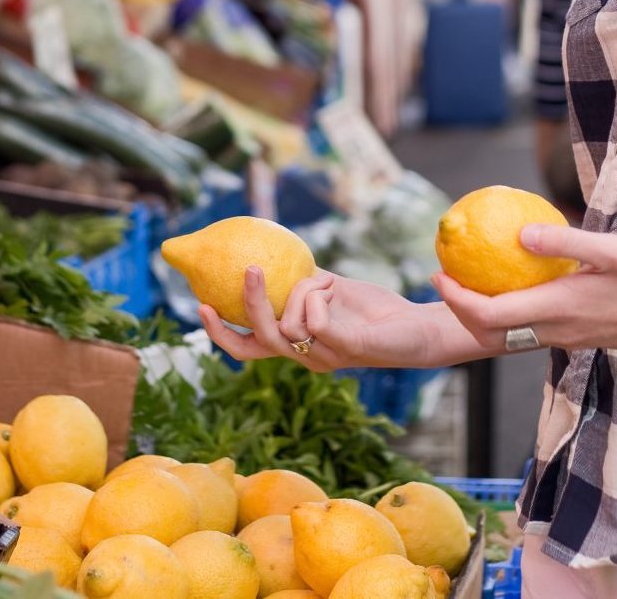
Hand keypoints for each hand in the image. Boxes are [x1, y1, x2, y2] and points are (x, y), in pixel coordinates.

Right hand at [199, 269, 449, 371]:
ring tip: (322, 279)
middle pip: (258, 341)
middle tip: (247, 271)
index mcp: (296, 346)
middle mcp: (305, 357)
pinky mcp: (346, 350)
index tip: (201, 305)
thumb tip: (273, 258)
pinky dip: (318, 297)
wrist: (416, 327)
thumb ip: (301, 283)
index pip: (247, 347)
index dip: (220, 332)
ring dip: (302, 291)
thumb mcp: (329, 290)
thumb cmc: (371, 309)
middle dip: (248, 307)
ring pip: (288, 325)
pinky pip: (315, 322)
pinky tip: (333, 288)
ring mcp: (324, 357)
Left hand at [436, 224, 616, 352]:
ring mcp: (567, 339)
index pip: (490, 315)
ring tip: (469, 281)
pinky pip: (529, 332)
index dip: (456, 299)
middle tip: (444, 277)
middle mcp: (557, 331)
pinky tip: (512, 285)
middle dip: (458, 311)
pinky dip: (508, 315)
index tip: (438, 274)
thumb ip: (567, 241)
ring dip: (481, 316)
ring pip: (508, 338)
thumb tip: (521, 232)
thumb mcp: (615, 249)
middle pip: (489, 334)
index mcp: (559, 309)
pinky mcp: (578, 338)